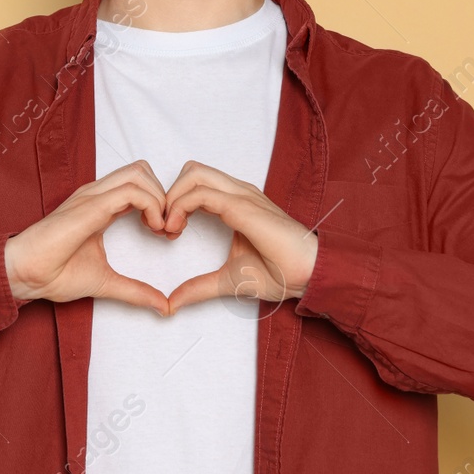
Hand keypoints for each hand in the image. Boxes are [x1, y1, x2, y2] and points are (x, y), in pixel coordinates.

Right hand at [4, 160, 173, 314]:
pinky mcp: (91, 205)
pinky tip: (153, 228)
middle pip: (142, 170)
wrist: (24, 274)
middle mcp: (97, 195)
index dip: (161, 204)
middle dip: (164, 195)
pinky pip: (132, 191)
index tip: (167, 233)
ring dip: (160, 198)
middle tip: (168, 228)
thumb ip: (135, 290)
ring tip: (161, 228)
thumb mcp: (106, 282)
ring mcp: (93, 196)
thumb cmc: (53, 273)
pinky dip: (152, 205)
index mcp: (100, 206)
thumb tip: (163, 306)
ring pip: (140, 172)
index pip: (138, 184)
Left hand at [160, 160, 318, 314]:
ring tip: (169, 229)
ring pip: (193, 173)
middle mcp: (237, 192)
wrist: (310, 275)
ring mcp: (241, 195)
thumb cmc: (281, 273)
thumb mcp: (228, 281)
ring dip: (172, 198)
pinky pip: (201, 193)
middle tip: (163, 227)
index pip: (195, 183)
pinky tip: (176, 230)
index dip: (173, 202)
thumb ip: (199, 287)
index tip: (166, 232)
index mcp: (235, 202)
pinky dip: (180, 207)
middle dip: (169, 193)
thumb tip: (173, 302)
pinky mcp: (243, 206)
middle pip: (191, 170)